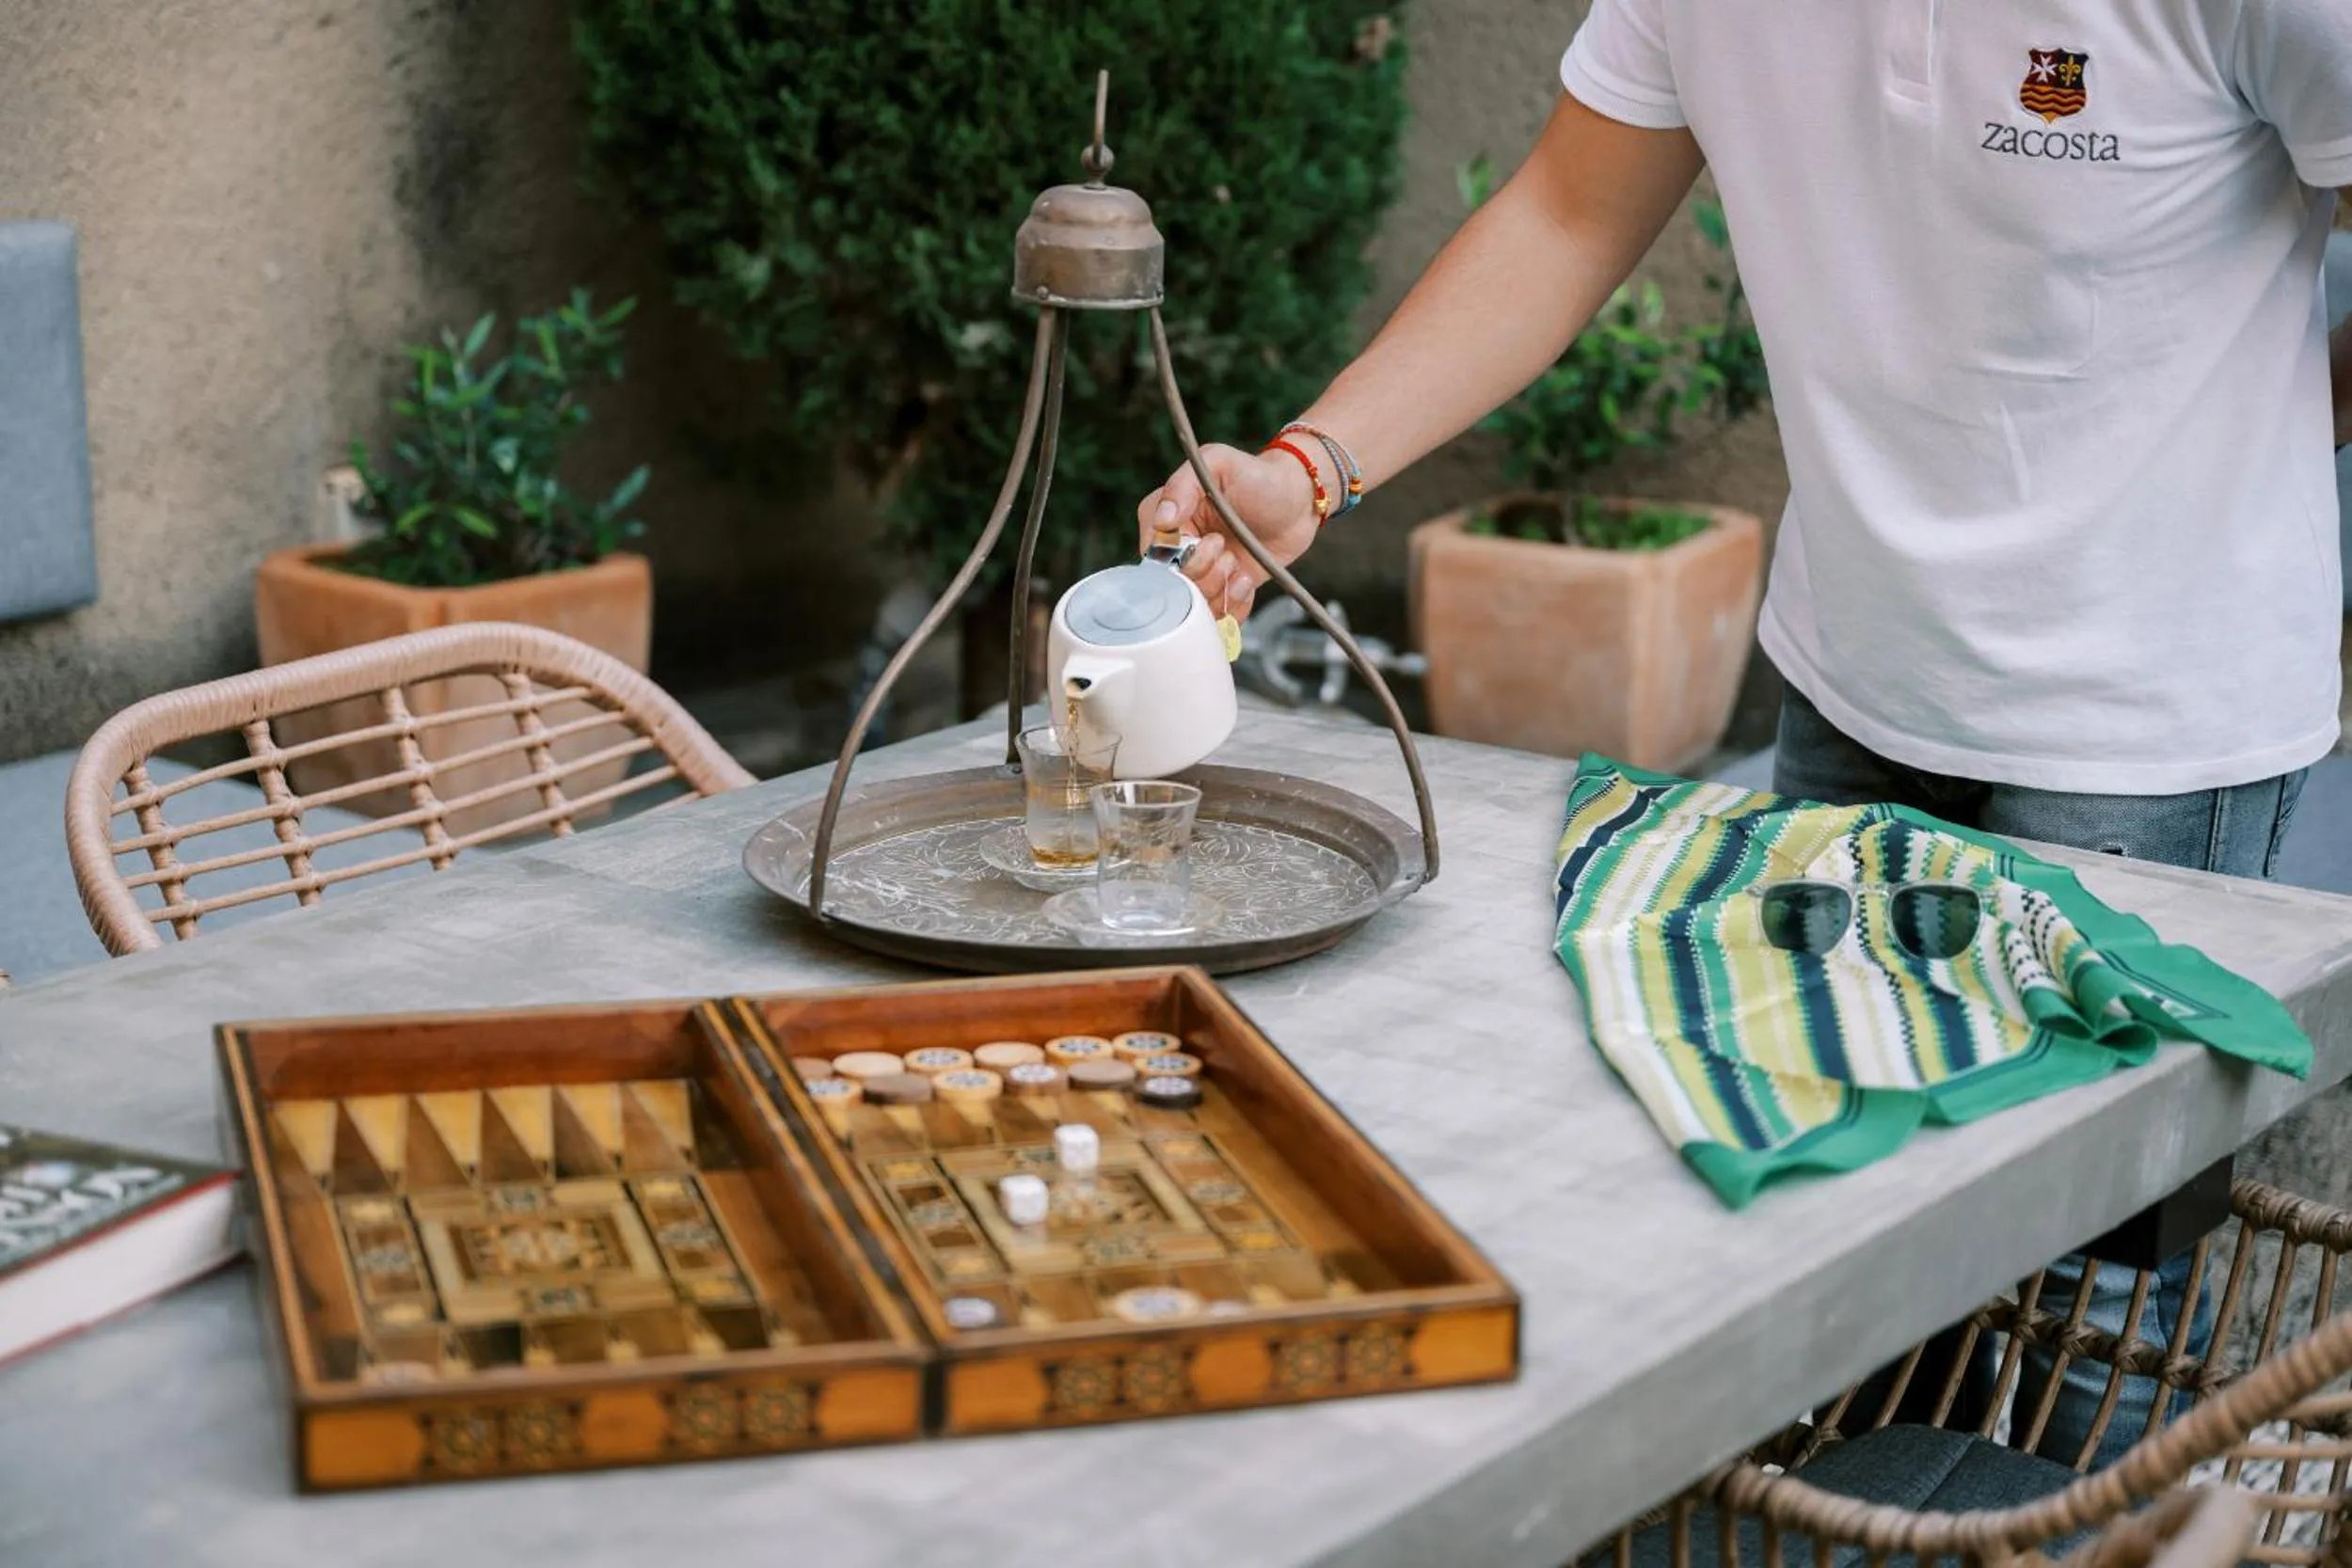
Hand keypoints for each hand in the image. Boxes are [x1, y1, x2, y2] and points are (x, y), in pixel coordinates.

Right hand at [1134, 443, 1320, 621]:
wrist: (1300, 500)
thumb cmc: (1260, 476)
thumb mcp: (1219, 463)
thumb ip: (1183, 484)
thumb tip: (1162, 519)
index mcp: (1168, 517)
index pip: (1155, 553)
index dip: (1181, 557)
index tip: (1212, 541)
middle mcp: (1180, 549)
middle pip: (1174, 585)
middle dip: (1205, 575)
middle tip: (1228, 551)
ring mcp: (1203, 573)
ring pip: (1195, 606)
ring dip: (1221, 591)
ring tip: (1239, 566)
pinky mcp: (1225, 591)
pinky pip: (1218, 617)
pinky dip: (1234, 607)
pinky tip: (1246, 582)